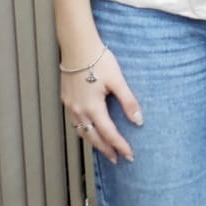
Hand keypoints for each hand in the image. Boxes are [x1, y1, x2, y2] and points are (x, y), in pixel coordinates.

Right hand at [60, 47, 141, 163]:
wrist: (77, 46)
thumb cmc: (97, 60)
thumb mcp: (117, 80)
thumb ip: (128, 101)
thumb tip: (138, 120)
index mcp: (92, 107)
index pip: (109, 134)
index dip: (120, 146)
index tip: (129, 155)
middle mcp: (79, 110)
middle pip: (93, 137)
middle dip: (106, 150)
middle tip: (117, 159)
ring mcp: (70, 105)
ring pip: (82, 132)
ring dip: (94, 142)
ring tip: (104, 148)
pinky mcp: (67, 99)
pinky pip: (75, 122)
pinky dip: (84, 130)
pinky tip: (89, 129)